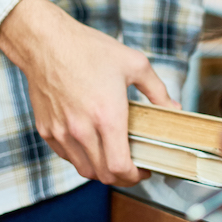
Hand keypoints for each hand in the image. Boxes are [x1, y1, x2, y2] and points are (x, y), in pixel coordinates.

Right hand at [0, 0, 177, 185]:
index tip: (145, 170)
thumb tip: (174, 109)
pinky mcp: (46, 130)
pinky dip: (83, 157)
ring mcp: (61, 133)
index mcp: (107, 116)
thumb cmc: (91, 50)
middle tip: (134, 167)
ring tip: (115, 156)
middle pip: (102, 175)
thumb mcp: (135, 64)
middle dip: (122, 177)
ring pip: (84, 169)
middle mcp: (82, 130)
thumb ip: (158, 91)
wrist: (46, 43)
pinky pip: (67, 156)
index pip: (119, 167)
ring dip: (102, 170)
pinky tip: (94, 143)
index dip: (135, 177)